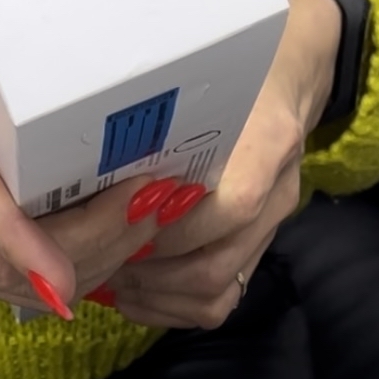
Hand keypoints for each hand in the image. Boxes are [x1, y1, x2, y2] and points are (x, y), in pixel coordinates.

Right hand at [0, 0, 205, 318]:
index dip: (15, 237)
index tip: (61, 271)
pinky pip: (11, 282)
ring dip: (87, 258)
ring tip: (145, 216)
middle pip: (1, 257)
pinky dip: (68, 266)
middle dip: (88, 240)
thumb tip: (64, 39)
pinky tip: (111, 235)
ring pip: (10, 281)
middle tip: (151, 200)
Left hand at [107, 0, 341, 328]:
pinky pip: (226, 295)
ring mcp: (274, 221)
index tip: (118, 224)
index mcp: (269, 144)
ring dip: (159, 295)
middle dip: (150, 272)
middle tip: (100, 260)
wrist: (289, 79)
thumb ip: (164, 116)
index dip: (170, 228)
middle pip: (218, 264)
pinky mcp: (262, 238)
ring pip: (222, 291)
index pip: (230, 207)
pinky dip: (177, 305)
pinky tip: (139, 289)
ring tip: (113, 278)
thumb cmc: (237, 73)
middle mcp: (280, 190)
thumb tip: (89, 155)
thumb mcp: (203, 79)